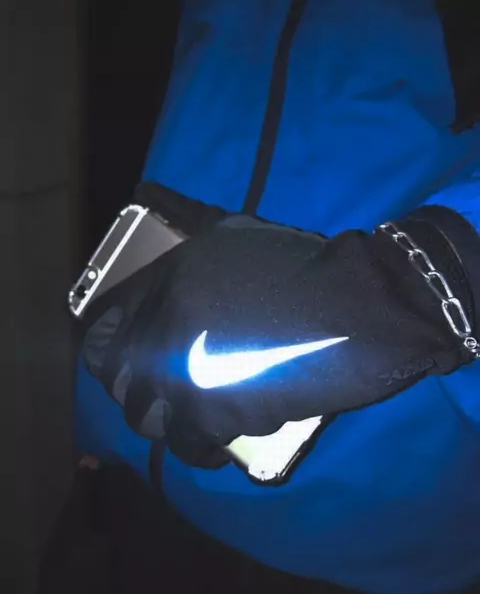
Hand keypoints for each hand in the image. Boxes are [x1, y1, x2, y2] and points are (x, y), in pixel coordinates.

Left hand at [82, 208, 478, 466]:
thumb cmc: (303, 266)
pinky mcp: (214, 414)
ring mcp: (183, 372)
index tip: (115, 361)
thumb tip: (167, 278)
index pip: (103, 326)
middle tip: (160, 393)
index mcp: (166, 281)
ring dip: (165, 420)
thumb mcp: (236, 238)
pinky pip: (188, 445)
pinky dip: (198, 449)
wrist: (355, 306)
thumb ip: (189, 258)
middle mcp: (163, 326)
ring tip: (190, 420)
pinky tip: (215, 445)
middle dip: (134, 388)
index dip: (104, 347)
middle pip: (117, 377)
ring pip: (146, 417)